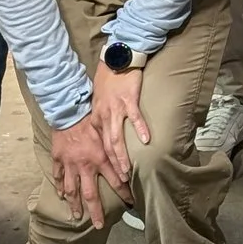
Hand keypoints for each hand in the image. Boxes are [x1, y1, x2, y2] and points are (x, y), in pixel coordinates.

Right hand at [48, 107, 126, 229]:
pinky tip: (61, 196)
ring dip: (75, 205)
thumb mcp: (107, 133)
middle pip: (91, 194)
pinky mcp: (58, 160)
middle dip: (96, 211)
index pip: (116, 181)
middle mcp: (85, 165)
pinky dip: (59, 187)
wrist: (68, 111)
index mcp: (100, 158)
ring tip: (77, 217)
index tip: (130, 204)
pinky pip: (58, 177)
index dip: (124, 193)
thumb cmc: (90, 120)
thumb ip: (115, 148)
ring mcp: (70, 164)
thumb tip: (128, 161)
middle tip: (99, 225)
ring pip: (72, 190)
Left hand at [88, 62, 151, 190]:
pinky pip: (134, 117)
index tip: (112, 178)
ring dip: (122, 156)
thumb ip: (102, 120)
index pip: (100, 148)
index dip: (105, 165)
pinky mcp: (128, 99)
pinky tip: (146, 140)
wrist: (116, 60)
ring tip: (128, 171)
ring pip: (117, 138)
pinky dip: (140, 129)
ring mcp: (115, 109)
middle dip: (114, 168)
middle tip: (122, 183)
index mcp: (96, 120)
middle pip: (107, 148)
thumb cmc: (108, 81)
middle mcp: (103, 117)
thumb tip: (107, 136)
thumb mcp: (99, 103)